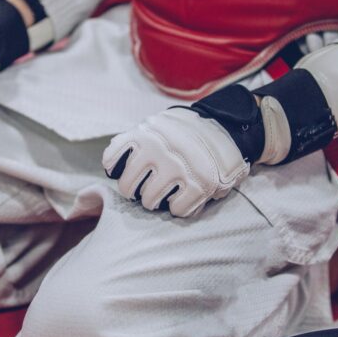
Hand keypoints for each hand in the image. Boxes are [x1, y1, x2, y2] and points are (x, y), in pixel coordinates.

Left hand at [102, 108, 250, 217]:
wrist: (227, 128)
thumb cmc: (184, 133)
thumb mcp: (155, 126)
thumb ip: (134, 141)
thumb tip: (111, 164)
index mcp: (144, 135)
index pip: (111, 161)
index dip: (117, 170)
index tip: (127, 172)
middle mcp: (158, 151)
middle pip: (128, 187)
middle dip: (135, 191)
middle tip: (145, 188)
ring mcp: (179, 169)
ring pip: (150, 201)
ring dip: (155, 201)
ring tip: (163, 194)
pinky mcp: (200, 185)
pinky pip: (177, 210)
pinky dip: (179, 207)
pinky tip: (182, 197)